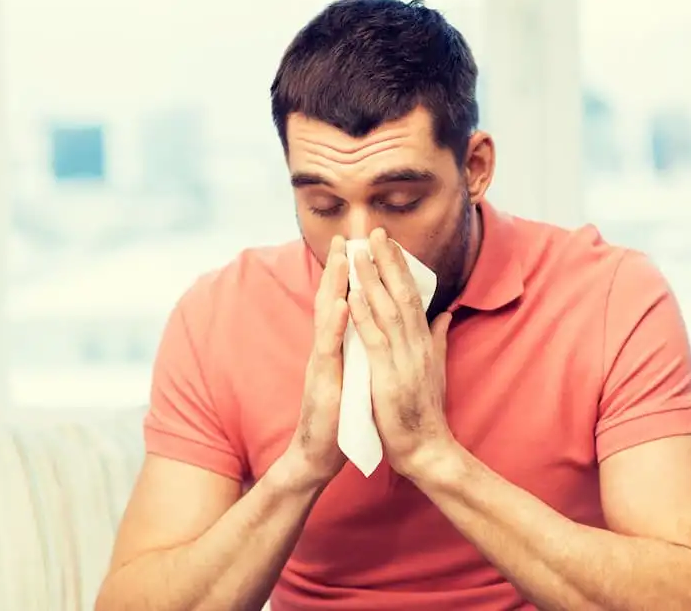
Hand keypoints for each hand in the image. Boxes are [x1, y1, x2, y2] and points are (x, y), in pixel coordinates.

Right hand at [285, 235, 349, 486]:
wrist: (318, 454)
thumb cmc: (338, 415)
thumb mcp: (354, 377)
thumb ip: (360, 352)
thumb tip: (371, 333)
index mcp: (336, 347)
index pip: (342, 304)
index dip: (349, 276)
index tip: (358, 246)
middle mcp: (325, 349)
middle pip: (330, 300)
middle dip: (337, 268)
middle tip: (344, 237)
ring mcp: (321, 363)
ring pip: (326, 317)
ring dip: (334, 286)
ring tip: (343, 258)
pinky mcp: (323, 381)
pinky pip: (328, 349)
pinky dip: (335, 326)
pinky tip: (343, 306)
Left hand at [347, 228, 455, 478]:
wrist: (428, 450)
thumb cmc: (425, 412)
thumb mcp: (435, 369)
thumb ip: (439, 339)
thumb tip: (445, 315)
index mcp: (424, 341)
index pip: (412, 296)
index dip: (400, 267)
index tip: (388, 242)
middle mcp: (417, 344)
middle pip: (403, 293)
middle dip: (388, 261)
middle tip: (375, 231)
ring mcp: (404, 358)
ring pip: (388, 310)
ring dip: (373, 279)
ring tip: (360, 251)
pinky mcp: (389, 376)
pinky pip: (375, 340)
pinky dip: (364, 316)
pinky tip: (353, 295)